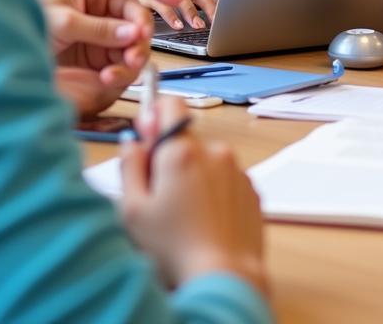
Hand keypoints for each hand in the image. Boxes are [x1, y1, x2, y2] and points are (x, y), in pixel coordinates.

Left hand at [37, 0, 183, 115]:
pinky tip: (110, 75)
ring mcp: (103, 28)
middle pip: (136, 11)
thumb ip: (99, 28)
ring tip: (127, 65)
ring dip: (135, 51)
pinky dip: (121, 68)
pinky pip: (121, 57)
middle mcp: (101, 2)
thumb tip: (133, 34)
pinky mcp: (100, 51)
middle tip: (139, 45)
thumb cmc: (28, 23)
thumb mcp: (62, 21)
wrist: (4, 52)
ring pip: (133, 37)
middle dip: (141, 30)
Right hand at [113, 0, 219, 30]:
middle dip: (206, 4)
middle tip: (216, 21)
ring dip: (189, 10)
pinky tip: (178, 26)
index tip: (226, 14)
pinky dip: (170, 16)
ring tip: (198, 25)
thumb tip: (219, 4)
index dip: (214, 0)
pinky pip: (158, 4)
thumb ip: (193, 0)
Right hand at [120, 98, 267, 294]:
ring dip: (195, 177)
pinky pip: (227, 180)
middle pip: (187, 138)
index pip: (170, 105)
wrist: (225, 277)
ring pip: (208, 161)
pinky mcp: (252, 190)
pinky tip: (205, 222)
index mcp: (183, 150)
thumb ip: (129, 166)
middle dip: (171, 157)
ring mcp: (237, 170)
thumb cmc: (174, 248)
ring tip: (185, 216)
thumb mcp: (133, 210)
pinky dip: (215, 193)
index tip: (147, 139)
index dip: (154, 118)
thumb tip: (132, 142)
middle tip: (159, 195)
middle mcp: (215, 152)